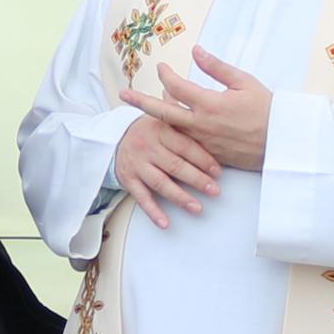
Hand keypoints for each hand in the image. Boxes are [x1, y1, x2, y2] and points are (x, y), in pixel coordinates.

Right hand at [111, 112, 221, 227]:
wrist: (115, 138)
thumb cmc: (149, 130)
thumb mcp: (163, 117)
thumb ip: (184, 116)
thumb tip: (210, 111)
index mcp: (160, 130)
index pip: (185, 146)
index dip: (203, 159)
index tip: (218, 171)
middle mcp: (148, 147)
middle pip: (175, 166)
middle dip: (197, 180)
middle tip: (214, 191)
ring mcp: (137, 164)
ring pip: (160, 183)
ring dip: (180, 197)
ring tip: (197, 208)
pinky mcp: (128, 179)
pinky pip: (141, 197)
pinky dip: (153, 211)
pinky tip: (165, 223)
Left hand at [124, 49, 272, 172]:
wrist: (282, 143)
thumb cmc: (266, 109)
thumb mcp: (244, 82)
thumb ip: (217, 67)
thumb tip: (196, 50)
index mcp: (209, 104)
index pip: (177, 87)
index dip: (165, 75)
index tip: (161, 67)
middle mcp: (201, 124)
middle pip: (163, 112)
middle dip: (141, 102)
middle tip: (123, 95)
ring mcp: (203, 142)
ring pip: (172, 128)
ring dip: (159, 116)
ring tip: (150, 106)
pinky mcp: (209, 154)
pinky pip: (186, 142)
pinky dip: (175, 132)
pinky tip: (170, 127)